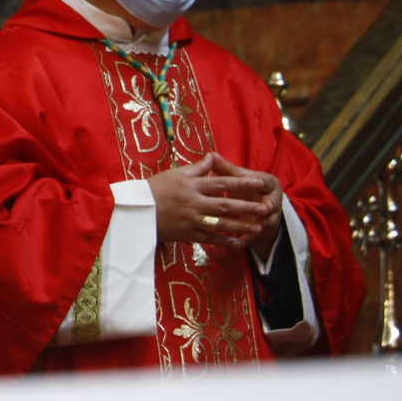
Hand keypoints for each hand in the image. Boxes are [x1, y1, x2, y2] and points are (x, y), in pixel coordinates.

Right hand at [146, 153, 271, 247]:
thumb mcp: (174, 173)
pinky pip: (210, 239)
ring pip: (221, 223)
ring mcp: (192, 220)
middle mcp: (194, 202)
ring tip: (258, 227)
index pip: (221, 183)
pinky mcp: (187, 234)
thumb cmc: (154, 188)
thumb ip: (196, 168)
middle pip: (225, 204)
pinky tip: (239, 243)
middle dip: (247, 206)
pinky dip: (225, 241)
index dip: (240, 183)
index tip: (258, 183)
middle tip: (266, 208)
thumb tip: (212, 157)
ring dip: (241, 225)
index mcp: (191, 185)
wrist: (135, 211)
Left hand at [209, 154, 283, 256]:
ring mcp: (270, 218)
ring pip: (264, 222)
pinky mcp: (263, 232)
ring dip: (255, 226)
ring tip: (247, 229)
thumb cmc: (246, 187)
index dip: (262, 182)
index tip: (259, 182)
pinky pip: (255, 237)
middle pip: (268, 204)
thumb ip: (226, 169)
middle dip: (264, 207)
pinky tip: (238, 244)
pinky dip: (247, 240)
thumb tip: (210, 154)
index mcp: (268, 184)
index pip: (266, 182)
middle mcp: (272, 200)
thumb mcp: (239, 177)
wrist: (259, 207)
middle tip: (263, 209)